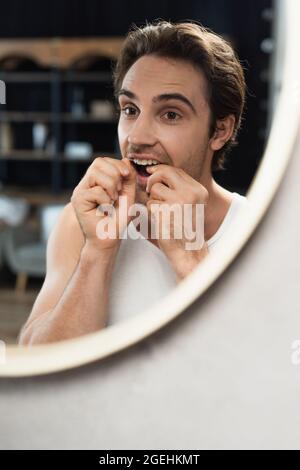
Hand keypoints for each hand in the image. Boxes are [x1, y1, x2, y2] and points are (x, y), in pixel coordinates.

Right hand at [71, 156, 136, 250]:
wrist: (109, 239)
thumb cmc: (117, 220)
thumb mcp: (128, 195)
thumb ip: (128, 178)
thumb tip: (125, 160)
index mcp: (95, 181)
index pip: (103, 161)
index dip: (116, 164)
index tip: (126, 175)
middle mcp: (85, 184)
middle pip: (98, 162)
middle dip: (114, 174)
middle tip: (118, 192)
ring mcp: (80, 191)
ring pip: (96, 174)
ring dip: (110, 186)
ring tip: (113, 200)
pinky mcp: (78, 201)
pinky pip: (95, 191)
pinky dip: (106, 200)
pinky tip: (105, 210)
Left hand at [146, 164, 208, 278]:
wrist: (189, 250)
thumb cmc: (185, 228)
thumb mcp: (189, 204)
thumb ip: (177, 188)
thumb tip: (154, 171)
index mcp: (198, 190)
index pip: (176, 171)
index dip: (160, 170)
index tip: (150, 172)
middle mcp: (190, 194)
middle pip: (164, 174)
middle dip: (153, 179)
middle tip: (149, 189)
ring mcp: (179, 203)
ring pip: (155, 190)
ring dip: (153, 200)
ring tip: (162, 212)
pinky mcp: (167, 213)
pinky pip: (150, 204)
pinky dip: (151, 212)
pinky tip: (160, 220)